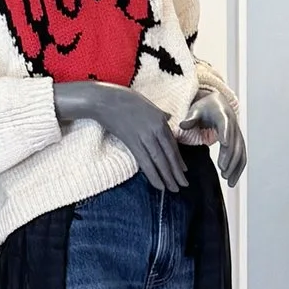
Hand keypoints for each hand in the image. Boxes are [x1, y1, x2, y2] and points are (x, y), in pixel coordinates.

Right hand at [55, 79, 187, 192]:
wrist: (105, 100)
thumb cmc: (125, 99)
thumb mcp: (148, 104)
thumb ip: (160, 113)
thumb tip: (169, 117)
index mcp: (161, 119)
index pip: (173, 144)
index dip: (179, 159)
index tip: (184, 170)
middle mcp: (156, 129)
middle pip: (169, 154)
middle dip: (177, 172)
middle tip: (184, 185)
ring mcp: (145, 136)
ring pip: (160, 161)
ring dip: (168, 177)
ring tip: (174, 189)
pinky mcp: (132, 142)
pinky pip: (145, 163)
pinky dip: (154, 175)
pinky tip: (160, 185)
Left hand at [178, 80, 246, 185]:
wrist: (218, 105)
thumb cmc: (205, 108)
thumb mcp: (196, 110)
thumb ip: (190, 118)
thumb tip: (183, 124)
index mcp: (223, 116)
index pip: (225, 125)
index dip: (226, 134)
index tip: (224, 144)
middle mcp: (233, 126)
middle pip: (234, 143)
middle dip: (229, 157)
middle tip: (222, 170)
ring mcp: (237, 135)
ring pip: (240, 152)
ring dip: (235, 167)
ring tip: (228, 181)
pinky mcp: (238, 143)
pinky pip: (241, 157)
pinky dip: (238, 170)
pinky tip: (232, 182)